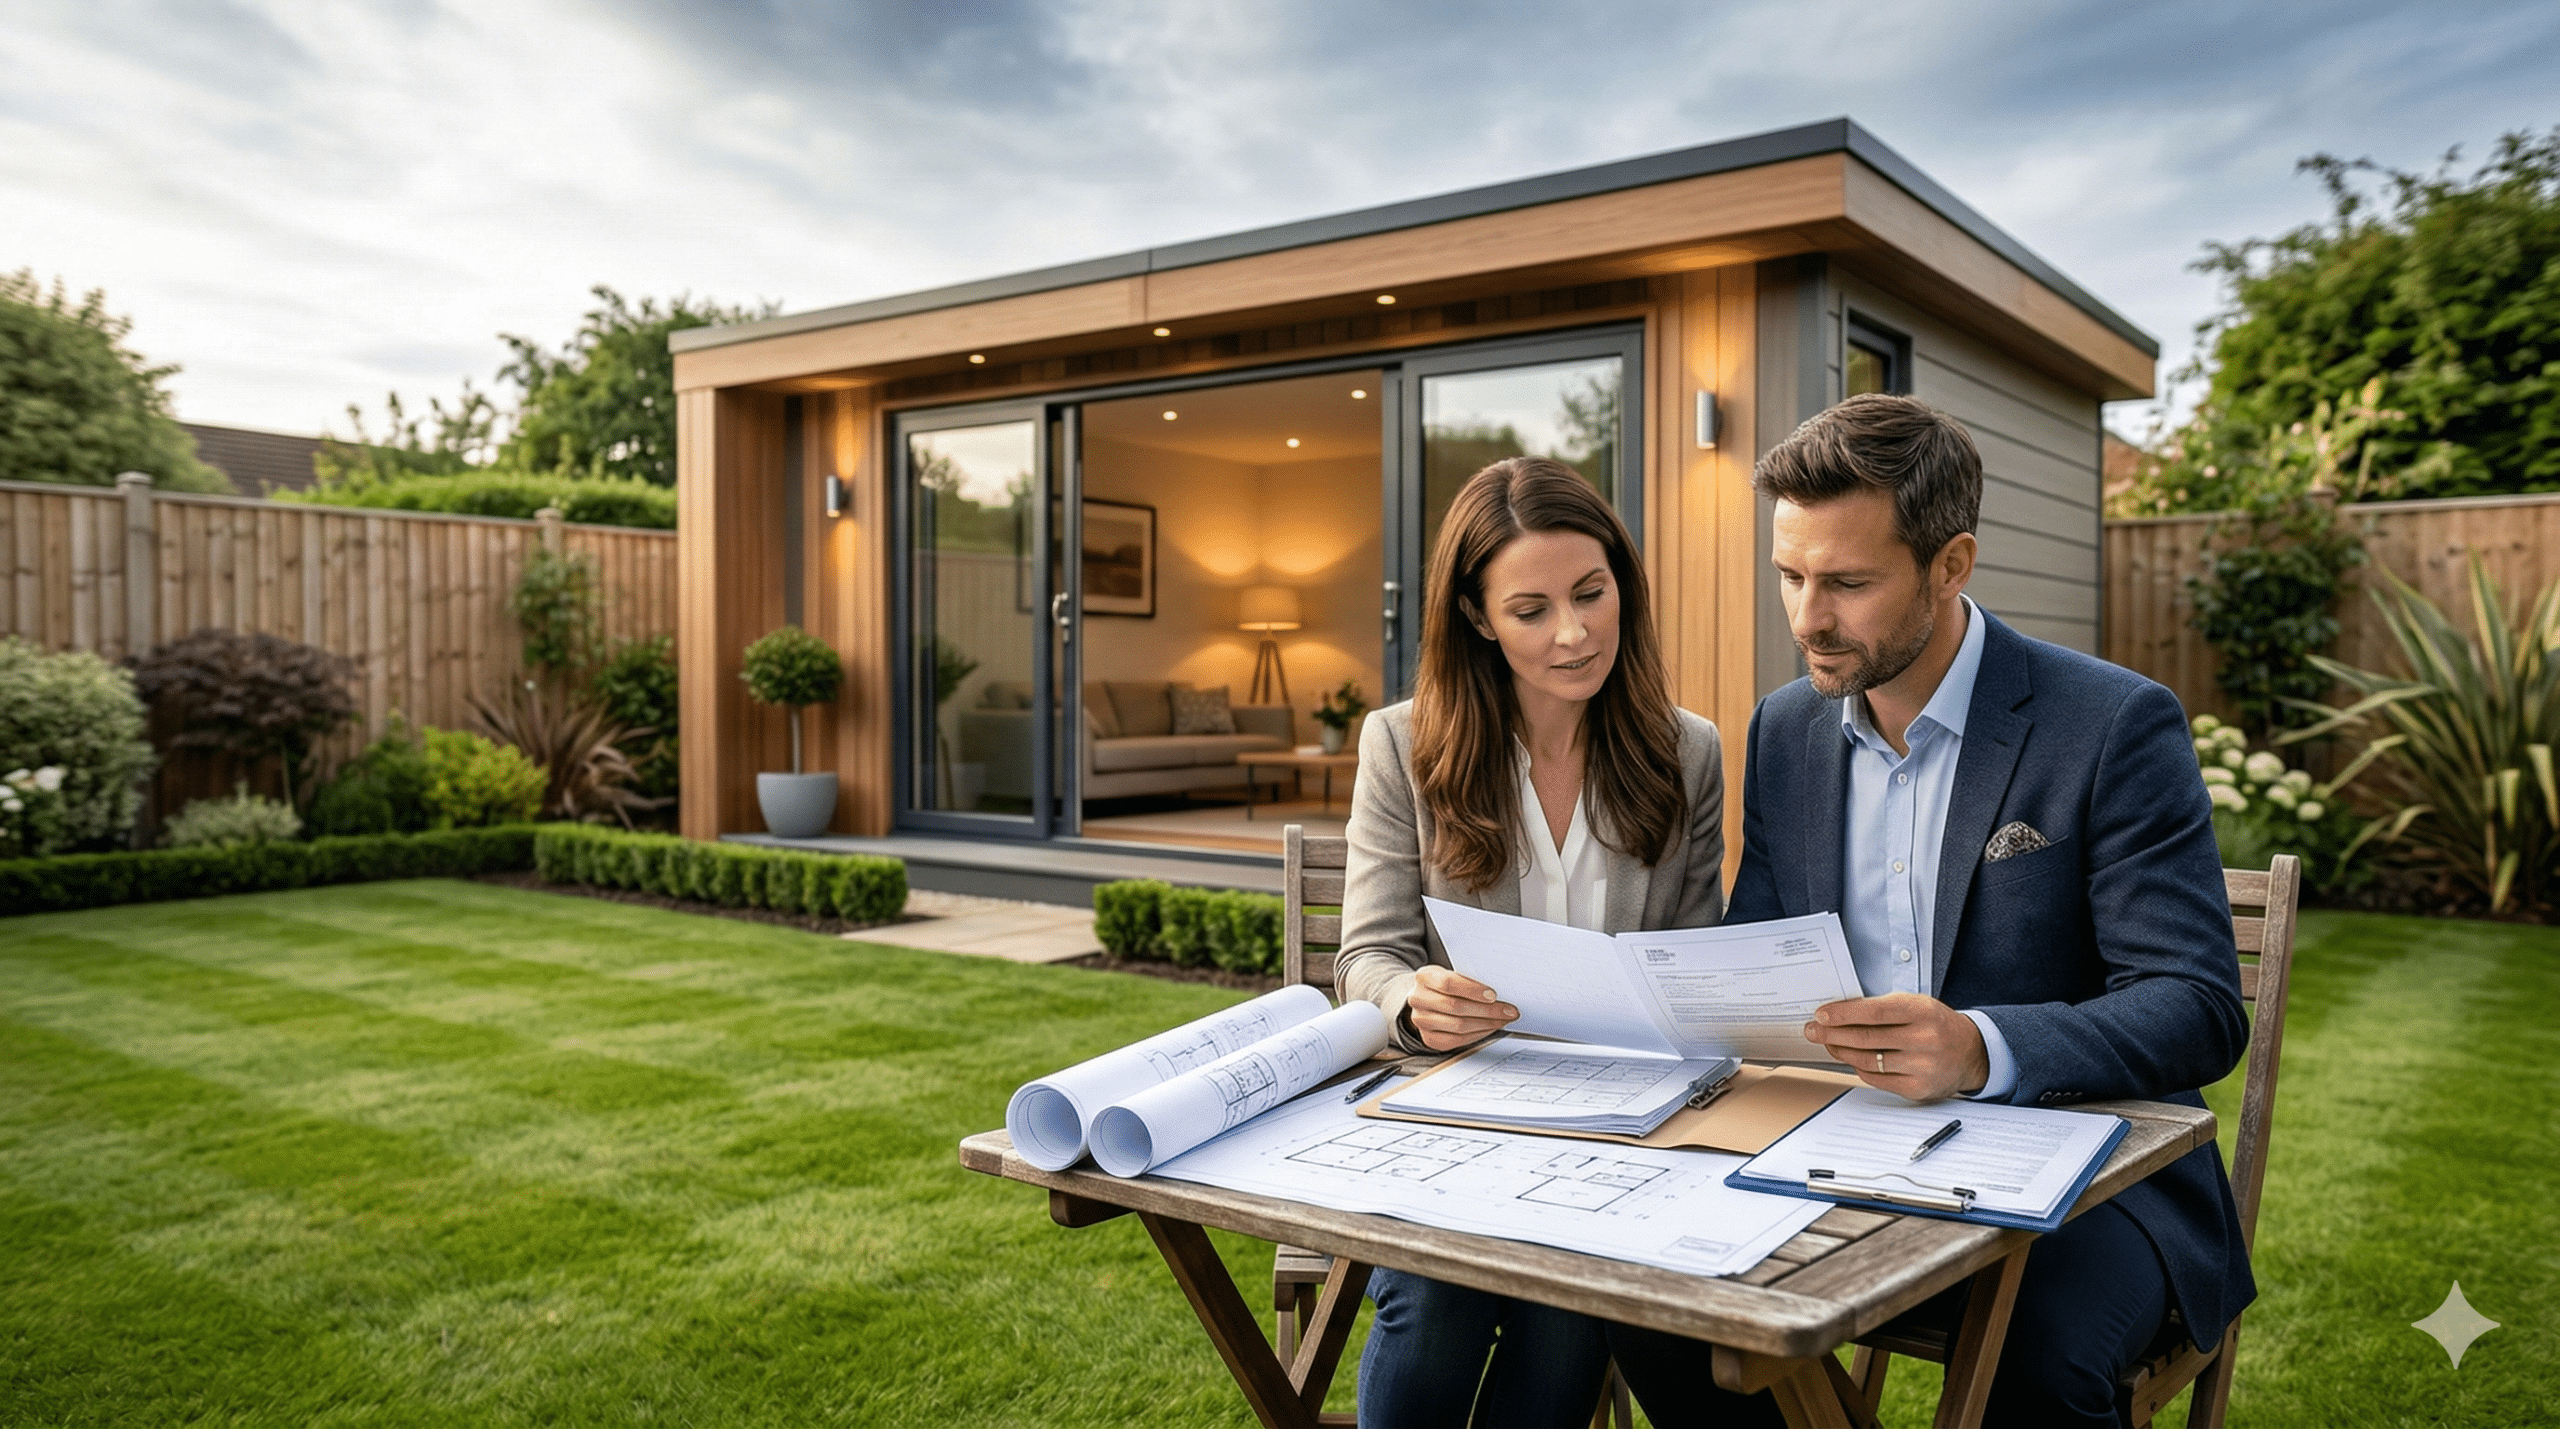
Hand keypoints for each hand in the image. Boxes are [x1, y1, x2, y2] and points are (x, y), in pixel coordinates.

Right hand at [1405, 965, 1517, 1050]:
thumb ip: (1470, 979)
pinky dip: (1478, 1035)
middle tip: (1508, 1010)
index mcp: (1424, 977)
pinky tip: (1489, 1028)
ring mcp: (1421, 1021)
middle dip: (1487, 1010)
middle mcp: (1418, 999)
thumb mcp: (1452, 972)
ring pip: (1458, 1025)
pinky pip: (1457, 1040)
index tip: (1494, 995)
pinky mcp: (1429, 1038)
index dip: (1473, 990)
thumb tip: (1500, 991)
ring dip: (1486, 1024)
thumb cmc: (1445, 984)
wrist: (1426, 998)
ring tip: (1503, 1020)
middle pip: (1455, 1007)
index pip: (1448, 983)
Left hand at [1803, 993, 1989, 1102]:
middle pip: (1866, 1038)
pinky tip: (1850, 1058)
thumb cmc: (1936, 1024)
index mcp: (1922, 1012)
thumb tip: (1839, 1014)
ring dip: (1841, 1052)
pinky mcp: (1918, 1088)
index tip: (1821, 1015)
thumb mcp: (1917, 1005)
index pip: (1874, 1012)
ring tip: (1828, 1043)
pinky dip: (1858, 1067)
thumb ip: (1883, 1008)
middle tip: (1813, 1031)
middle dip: (1832, 1034)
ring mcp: (1922, 1067)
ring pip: (1868, 1060)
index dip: (1843, 1014)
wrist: (1971, 1052)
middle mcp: (1924, 1039)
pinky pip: (1876, 1079)